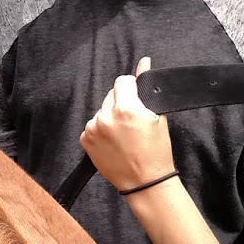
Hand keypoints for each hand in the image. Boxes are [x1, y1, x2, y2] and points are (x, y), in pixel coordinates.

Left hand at [80, 57, 176, 190]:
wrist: (145, 182)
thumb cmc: (156, 151)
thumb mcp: (157, 116)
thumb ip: (147, 88)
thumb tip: (144, 62)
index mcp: (125, 108)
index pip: (123, 81)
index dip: (132, 88)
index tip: (137, 99)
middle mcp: (105, 117)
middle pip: (111, 95)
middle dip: (121, 102)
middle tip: (133, 120)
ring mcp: (93, 129)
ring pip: (102, 110)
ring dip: (110, 116)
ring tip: (124, 134)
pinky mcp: (86, 141)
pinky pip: (93, 125)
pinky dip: (102, 129)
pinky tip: (114, 141)